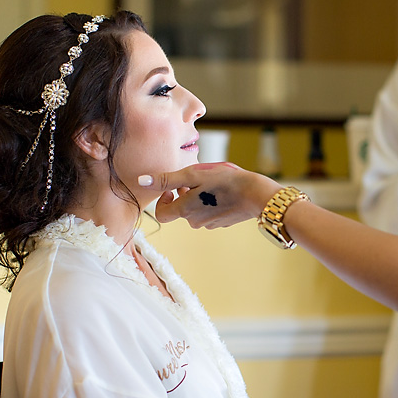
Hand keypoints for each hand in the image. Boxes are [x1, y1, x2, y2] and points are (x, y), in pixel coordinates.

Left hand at [138, 163, 280, 228]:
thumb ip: (166, 179)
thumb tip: (141, 181)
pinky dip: (212, 202)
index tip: (174, 187)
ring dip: (199, 196)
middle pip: (180, 209)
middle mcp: (195, 221)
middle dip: (185, 193)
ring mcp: (210, 224)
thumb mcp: (194, 174)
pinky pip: (209, 212)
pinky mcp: (222, 222)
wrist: (255, 195)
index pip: (161, 213)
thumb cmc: (225, 181)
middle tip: (199, 179)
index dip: (163, 199)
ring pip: (195, 210)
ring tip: (213, 182)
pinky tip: (224, 191)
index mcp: (185, 210)